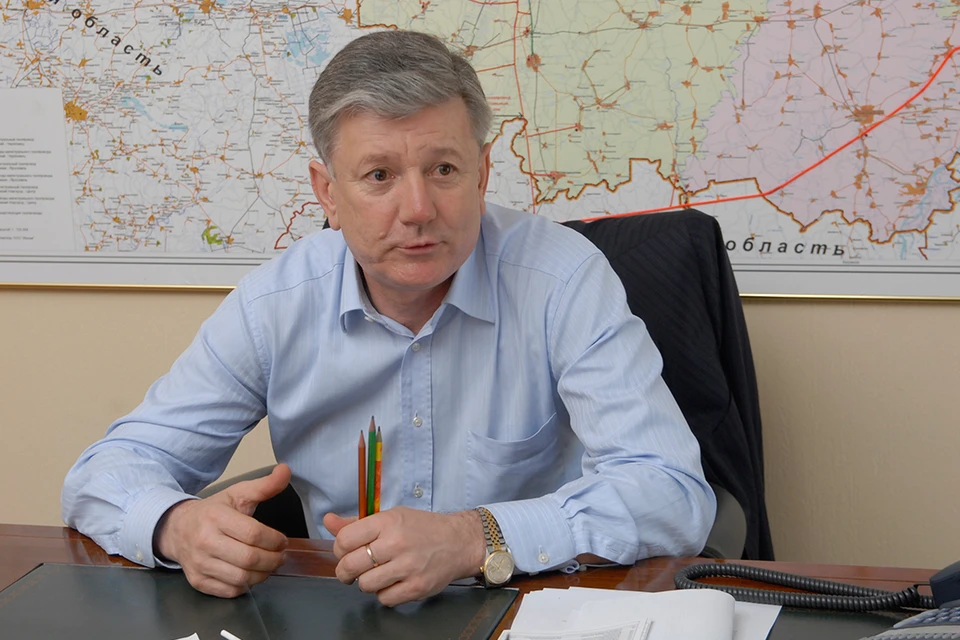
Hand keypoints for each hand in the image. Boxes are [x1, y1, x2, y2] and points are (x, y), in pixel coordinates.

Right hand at [155, 464, 291, 597]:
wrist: (178, 528)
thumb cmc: (212, 512)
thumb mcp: (237, 494)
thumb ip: (264, 486)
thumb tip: (285, 470)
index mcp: (216, 517)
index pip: (253, 533)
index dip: (274, 540)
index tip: (282, 541)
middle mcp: (205, 541)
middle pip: (249, 558)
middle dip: (273, 559)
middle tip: (280, 556)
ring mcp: (199, 563)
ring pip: (241, 578)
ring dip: (263, 574)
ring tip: (269, 565)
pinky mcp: (198, 581)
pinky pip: (230, 591)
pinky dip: (246, 586)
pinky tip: (251, 574)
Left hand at [324, 507, 485, 606]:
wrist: (458, 542)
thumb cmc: (422, 528)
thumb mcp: (391, 517)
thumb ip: (357, 523)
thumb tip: (328, 521)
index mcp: (388, 522)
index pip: (345, 539)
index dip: (339, 549)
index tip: (345, 552)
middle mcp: (397, 543)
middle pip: (350, 565)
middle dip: (345, 571)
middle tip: (352, 570)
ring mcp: (407, 567)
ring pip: (365, 585)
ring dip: (366, 582)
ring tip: (378, 574)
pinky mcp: (416, 587)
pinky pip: (384, 599)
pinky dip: (384, 594)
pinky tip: (393, 582)